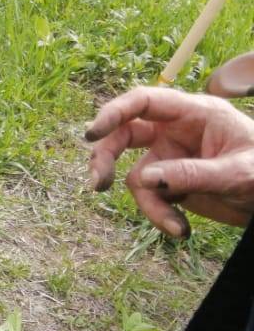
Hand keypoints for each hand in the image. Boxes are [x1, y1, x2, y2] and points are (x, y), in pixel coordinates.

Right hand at [86, 86, 253, 236]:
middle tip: (97, 184)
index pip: (144, 102)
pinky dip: (159, 215)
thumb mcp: (237, 173)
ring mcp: (171, 156)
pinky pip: (149, 196)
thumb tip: (144, 179)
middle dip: (106, 157)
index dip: (114, 112)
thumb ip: (191, 174)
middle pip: (125, 134)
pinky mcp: (170, 182)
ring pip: (135, 175)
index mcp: (195, 114)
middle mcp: (176, 131)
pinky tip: (180, 229)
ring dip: (148, 203)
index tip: (92, 134)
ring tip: (173, 226)